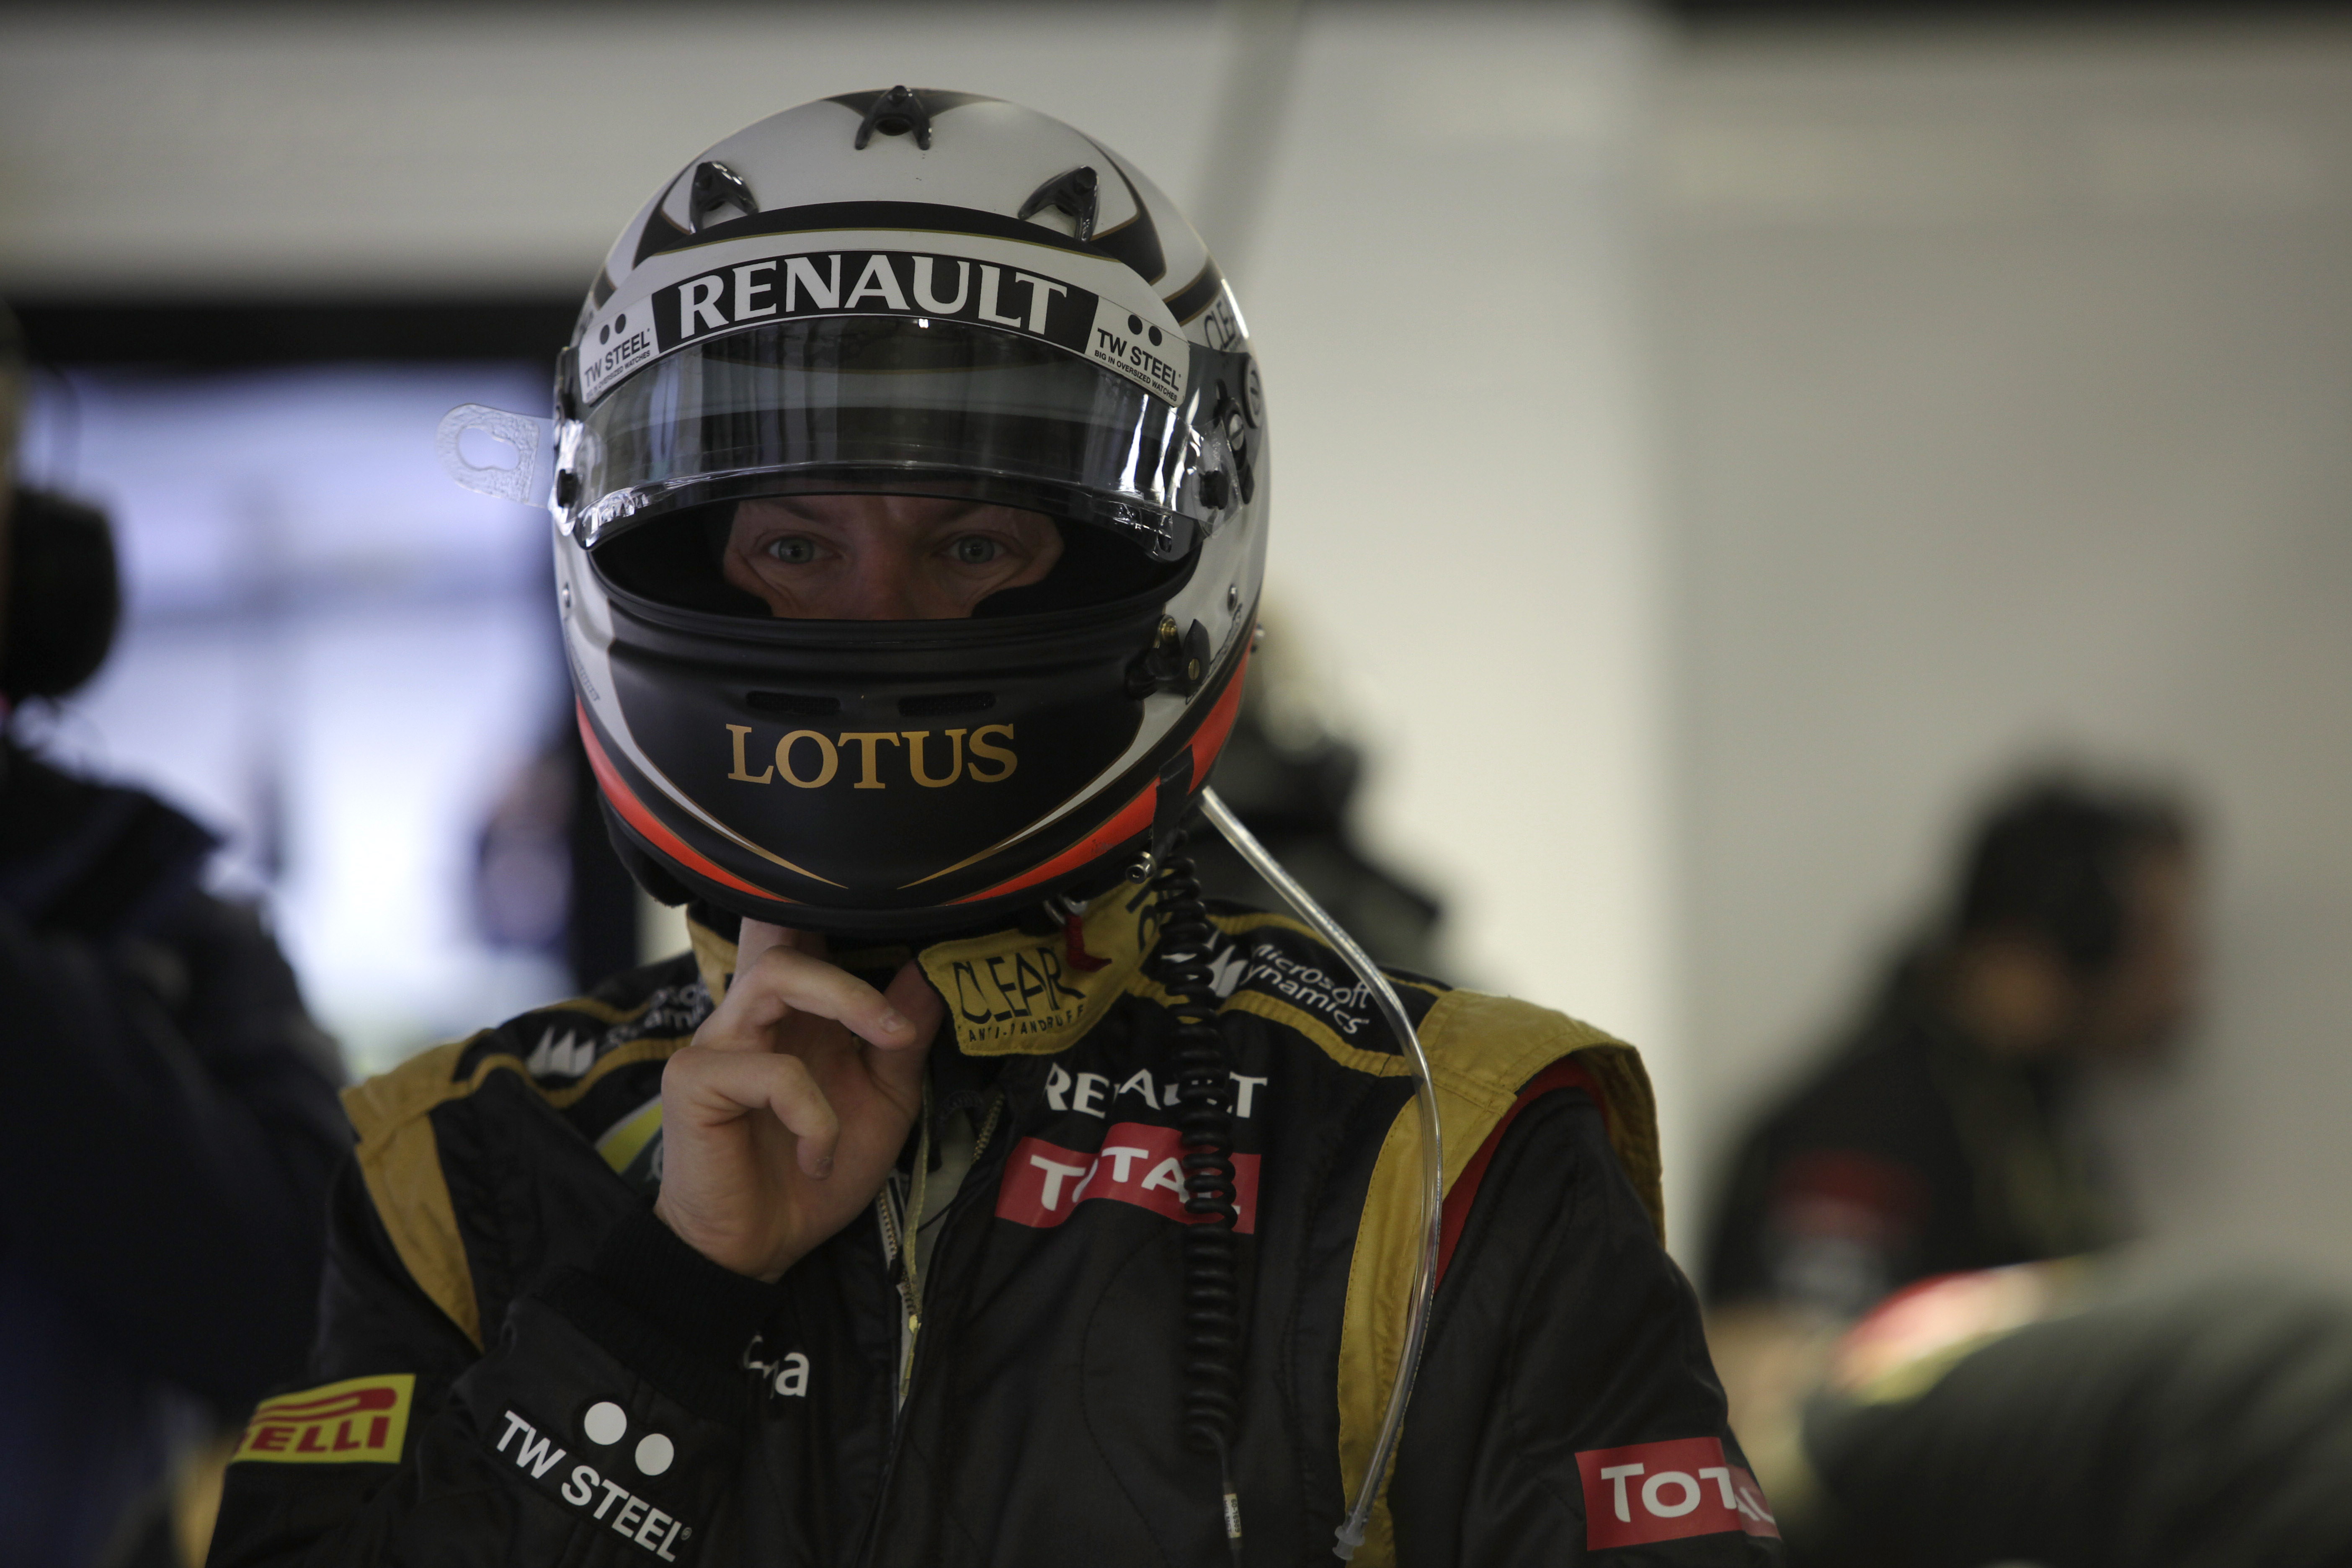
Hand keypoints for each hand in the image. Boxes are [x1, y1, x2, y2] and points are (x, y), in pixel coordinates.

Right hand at [653, 921, 940, 1280]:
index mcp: (791, 1012)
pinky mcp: (693, 1081)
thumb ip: (901, 1039)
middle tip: (902, 1015)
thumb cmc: (815, 1172)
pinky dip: (814, 1115)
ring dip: (846, 1001)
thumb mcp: (883, 1102)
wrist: (760, 1249)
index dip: (835, 909)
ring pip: (773, 976)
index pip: (797, 930)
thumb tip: (933, 972)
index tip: (907, 922)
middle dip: (855, 959)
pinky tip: (819, 1157)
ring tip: (888, 1042)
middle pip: (785, 934)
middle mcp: (748, 1014)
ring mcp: (715, 1043)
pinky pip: (770, 1072)